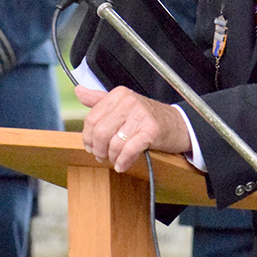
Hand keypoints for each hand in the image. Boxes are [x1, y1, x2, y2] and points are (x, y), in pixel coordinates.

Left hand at [75, 84, 190, 173]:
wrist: (178, 125)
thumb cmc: (147, 117)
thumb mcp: (122, 104)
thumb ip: (99, 100)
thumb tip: (78, 91)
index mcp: (118, 94)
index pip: (91, 118)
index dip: (87, 137)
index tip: (91, 146)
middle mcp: (128, 101)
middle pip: (100, 132)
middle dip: (98, 149)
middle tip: (102, 156)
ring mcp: (140, 115)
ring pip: (114, 143)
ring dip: (112, 157)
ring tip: (115, 160)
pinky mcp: (151, 130)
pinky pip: (129, 150)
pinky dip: (123, 161)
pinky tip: (123, 165)